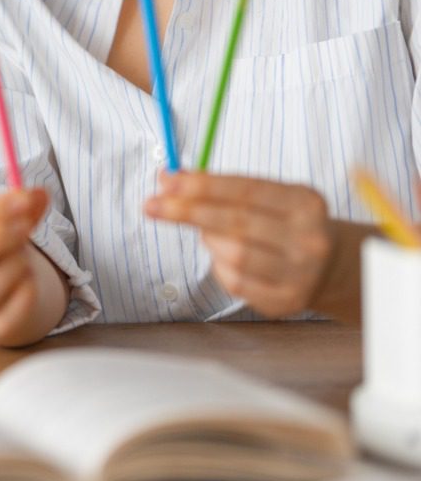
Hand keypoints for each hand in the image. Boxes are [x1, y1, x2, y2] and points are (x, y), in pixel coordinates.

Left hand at [144, 172, 332, 317]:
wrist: (328, 266)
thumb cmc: (282, 222)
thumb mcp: (266, 196)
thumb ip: (220, 186)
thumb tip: (168, 179)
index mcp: (305, 203)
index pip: (245, 190)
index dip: (203, 185)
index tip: (167, 181)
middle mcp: (310, 239)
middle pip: (236, 223)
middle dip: (188, 211)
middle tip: (152, 205)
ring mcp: (301, 274)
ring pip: (234, 254)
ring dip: (208, 239)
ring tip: (205, 232)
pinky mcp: (287, 301)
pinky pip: (236, 281)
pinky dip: (218, 265)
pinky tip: (221, 256)